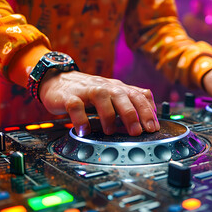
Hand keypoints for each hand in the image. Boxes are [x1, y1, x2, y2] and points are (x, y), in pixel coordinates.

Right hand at [38, 70, 159, 136]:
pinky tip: (85, 131)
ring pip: (102, 97)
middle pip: (123, 96)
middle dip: (132, 115)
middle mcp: (105, 87)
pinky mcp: (69, 96)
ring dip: (108, 115)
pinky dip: (80, 119)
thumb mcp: (113, 94)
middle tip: (137, 132)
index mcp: (118, 88)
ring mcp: (87, 90)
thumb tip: (152, 113)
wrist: (58, 80)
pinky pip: (76, 106)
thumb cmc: (89, 91)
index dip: (148, 111)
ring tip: (110, 131)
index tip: (153, 128)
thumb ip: (130, 101)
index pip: (138, 95)